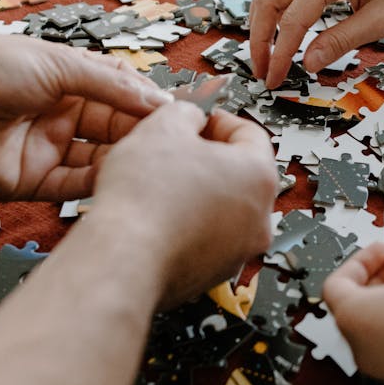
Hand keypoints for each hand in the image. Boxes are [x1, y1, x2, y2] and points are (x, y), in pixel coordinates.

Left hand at [0, 35, 173, 200]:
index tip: (179, 112)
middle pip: (114, 127)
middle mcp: (59, 115)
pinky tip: (122, 180)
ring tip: (152, 162)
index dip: (147, 102)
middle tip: (173, 142)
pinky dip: (97, 184)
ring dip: (124, 160)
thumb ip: (110, 84)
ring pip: (99, 159)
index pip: (119, 92)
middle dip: (141, 133)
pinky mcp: (34, 182)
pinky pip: (74, 186)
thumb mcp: (57, 63)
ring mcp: (48, 149)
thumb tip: (158, 100)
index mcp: (65, 80)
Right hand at [91, 101, 277, 306]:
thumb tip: (190, 117)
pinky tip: (159, 217)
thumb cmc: (145, 202)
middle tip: (176, 149)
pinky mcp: (215, 273)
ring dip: (198, 193)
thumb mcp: (163, 127)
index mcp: (259, 177)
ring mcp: (240, 250)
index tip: (200, 119)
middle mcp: (260, 218)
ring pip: (224, 209)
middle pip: (240, 174)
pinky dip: (189, 225)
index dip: (219, 119)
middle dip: (208, 158)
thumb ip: (186, 112)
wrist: (123, 261)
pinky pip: (207, 238)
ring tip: (161, 185)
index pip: (251, 133)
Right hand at [249, 0, 383, 88]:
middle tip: (263, 73)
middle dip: (259, 39)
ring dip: (260, 22)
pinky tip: (275, 31)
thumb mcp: (379, 23)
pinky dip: (273, 9)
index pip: (292, 19)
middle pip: (268, 0)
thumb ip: (340, 42)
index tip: (274, 80)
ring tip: (265, 56)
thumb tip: (308, 64)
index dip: (280, 54)